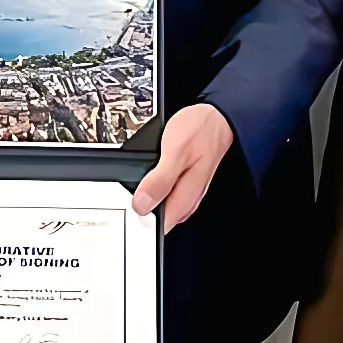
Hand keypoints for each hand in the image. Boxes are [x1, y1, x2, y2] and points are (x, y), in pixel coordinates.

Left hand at [130, 103, 234, 233]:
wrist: (217, 117)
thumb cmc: (200, 130)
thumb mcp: (175, 151)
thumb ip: (160, 180)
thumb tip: (142, 205)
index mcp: (186, 196)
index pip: (161, 226)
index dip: (140, 223)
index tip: (125, 211)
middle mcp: (189, 198)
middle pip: (161, 218)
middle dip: (142, 212)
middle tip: (124, 197)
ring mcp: (188, 190)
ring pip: (163, 205)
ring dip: (147, 199)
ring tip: (133, 187)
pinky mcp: (186, 181)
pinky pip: (167, 193)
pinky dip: (154, 188)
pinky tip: (147, 178)